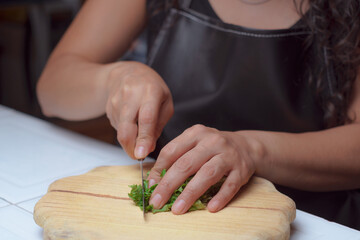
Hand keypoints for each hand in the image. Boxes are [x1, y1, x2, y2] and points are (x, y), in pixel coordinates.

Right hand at [106, 61, 172, 158]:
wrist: (126, 72)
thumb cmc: (152, 89)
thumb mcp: (165, 102)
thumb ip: (159, 126)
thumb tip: (148, 148)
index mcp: (150, 91)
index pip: (146, 118)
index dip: (143, 138)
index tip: (141, 154)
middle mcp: (130, 95)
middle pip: (127, 128)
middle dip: (131, 147)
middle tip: (138, 157)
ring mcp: (116, 101)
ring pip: (121, 131)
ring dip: (131, 139)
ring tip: (140, 128)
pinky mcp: (108, 109)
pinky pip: (117, 128)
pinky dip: (126, 131)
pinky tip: (131, 120)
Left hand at [147, 125, 262, 213]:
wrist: (245, 146)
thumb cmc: (213, 148)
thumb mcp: (194, 144)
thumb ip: (176, 157)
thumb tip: (154, 181)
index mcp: (195, 133)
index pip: (171, 151)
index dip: (159, 170)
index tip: (151, 187)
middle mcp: (211, 141)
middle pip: (186, 164)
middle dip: (169, 185)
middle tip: (157, 201)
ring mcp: (228, 154)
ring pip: (207, 174)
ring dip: (190, 193)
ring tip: (178, 208)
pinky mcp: (241, 169)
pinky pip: (230, 185)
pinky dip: (220, 197)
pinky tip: (210, 207)